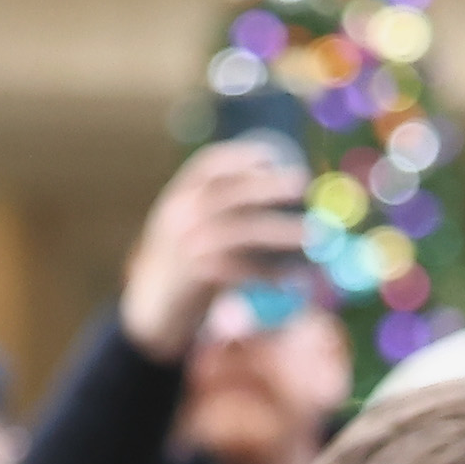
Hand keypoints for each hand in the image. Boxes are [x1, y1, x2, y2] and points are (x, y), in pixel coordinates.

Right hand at [118, 139, 320, 361]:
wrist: (151, 308)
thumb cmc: (180, 263)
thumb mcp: (186, 224)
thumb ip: (213, 205)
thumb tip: (265, 180)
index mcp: (177, 197)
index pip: (208, 165)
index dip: (241, 156)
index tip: (273, 155)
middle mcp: (180, 216)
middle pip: (230, 193)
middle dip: (268, 185)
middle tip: (302, 183)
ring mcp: (188, 246)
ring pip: (243, 231)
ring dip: (281, 231)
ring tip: (314, 234)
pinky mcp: (199, 277)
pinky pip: (244, 270)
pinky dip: (272, 273)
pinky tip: (294, 277)